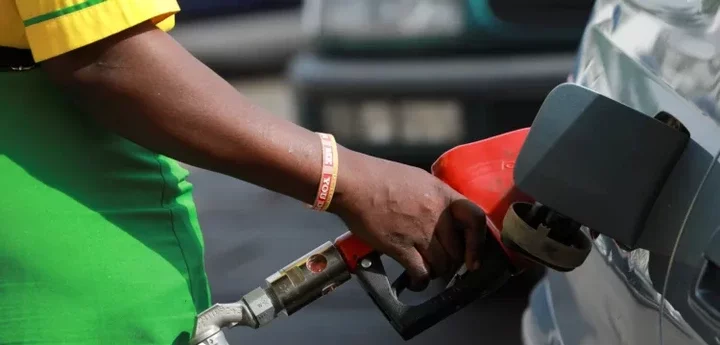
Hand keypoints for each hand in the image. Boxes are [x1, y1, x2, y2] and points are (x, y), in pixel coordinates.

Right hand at [329, 150, 487, 289]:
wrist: (353, 183)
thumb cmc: (378, 177)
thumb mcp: (417, 179)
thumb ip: (434, 198)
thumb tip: (441, 215)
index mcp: (442, 194)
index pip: (476, 219)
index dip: (478, 242)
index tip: (474, 256)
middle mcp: (436, 215)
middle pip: (457, 250)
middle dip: (452, 262)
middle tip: (443, 264)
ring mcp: (419, 232)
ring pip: (442, 265)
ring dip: (436, 273)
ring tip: (428, 271)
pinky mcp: (400, 247)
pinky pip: (421, 273)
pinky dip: (420, 282)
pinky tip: (415, 281)